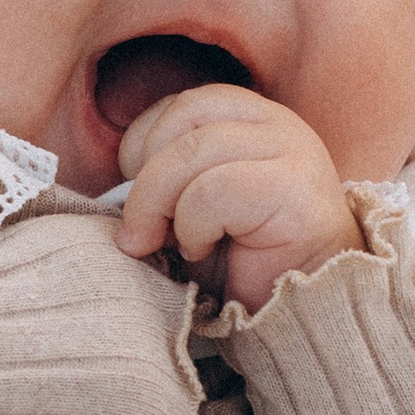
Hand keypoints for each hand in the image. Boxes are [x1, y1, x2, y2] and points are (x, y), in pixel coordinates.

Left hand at [114, 84, 362, 317]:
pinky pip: (213, 192)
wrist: (301, 311)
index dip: (144, 144)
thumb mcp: (190, 211)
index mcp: (252, 119)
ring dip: (164, 209)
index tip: (140, 196)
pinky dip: (193, 227)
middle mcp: (277, 124)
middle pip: (181, 121)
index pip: (181, 104)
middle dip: (145, 183)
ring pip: (191, 154)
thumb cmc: (245, 262)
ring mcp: (291, 150)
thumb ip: (161, 186)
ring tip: (180, 246)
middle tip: (140, 234)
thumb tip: (114, 191)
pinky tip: (206, 250)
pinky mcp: (294, 186)